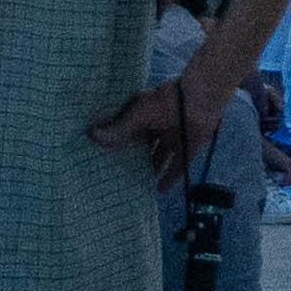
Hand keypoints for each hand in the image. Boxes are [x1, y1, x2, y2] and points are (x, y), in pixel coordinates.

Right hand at [91, 67, 239, 186]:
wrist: (200, 99)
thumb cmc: (166, 100)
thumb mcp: (137, 114)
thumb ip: (117, 128)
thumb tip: (90, 136)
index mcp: (144, 114)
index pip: (127, 130)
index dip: (116, 143)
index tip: (102, 158)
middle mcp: (158, 125)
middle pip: (143, 146)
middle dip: (133, 159)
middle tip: (118, 177)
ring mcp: (174, 137)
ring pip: (159, 157)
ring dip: (151, 170)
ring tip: (136, 187)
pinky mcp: (188, 147)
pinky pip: (177, 167)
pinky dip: (169, 178)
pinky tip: (159, 190)